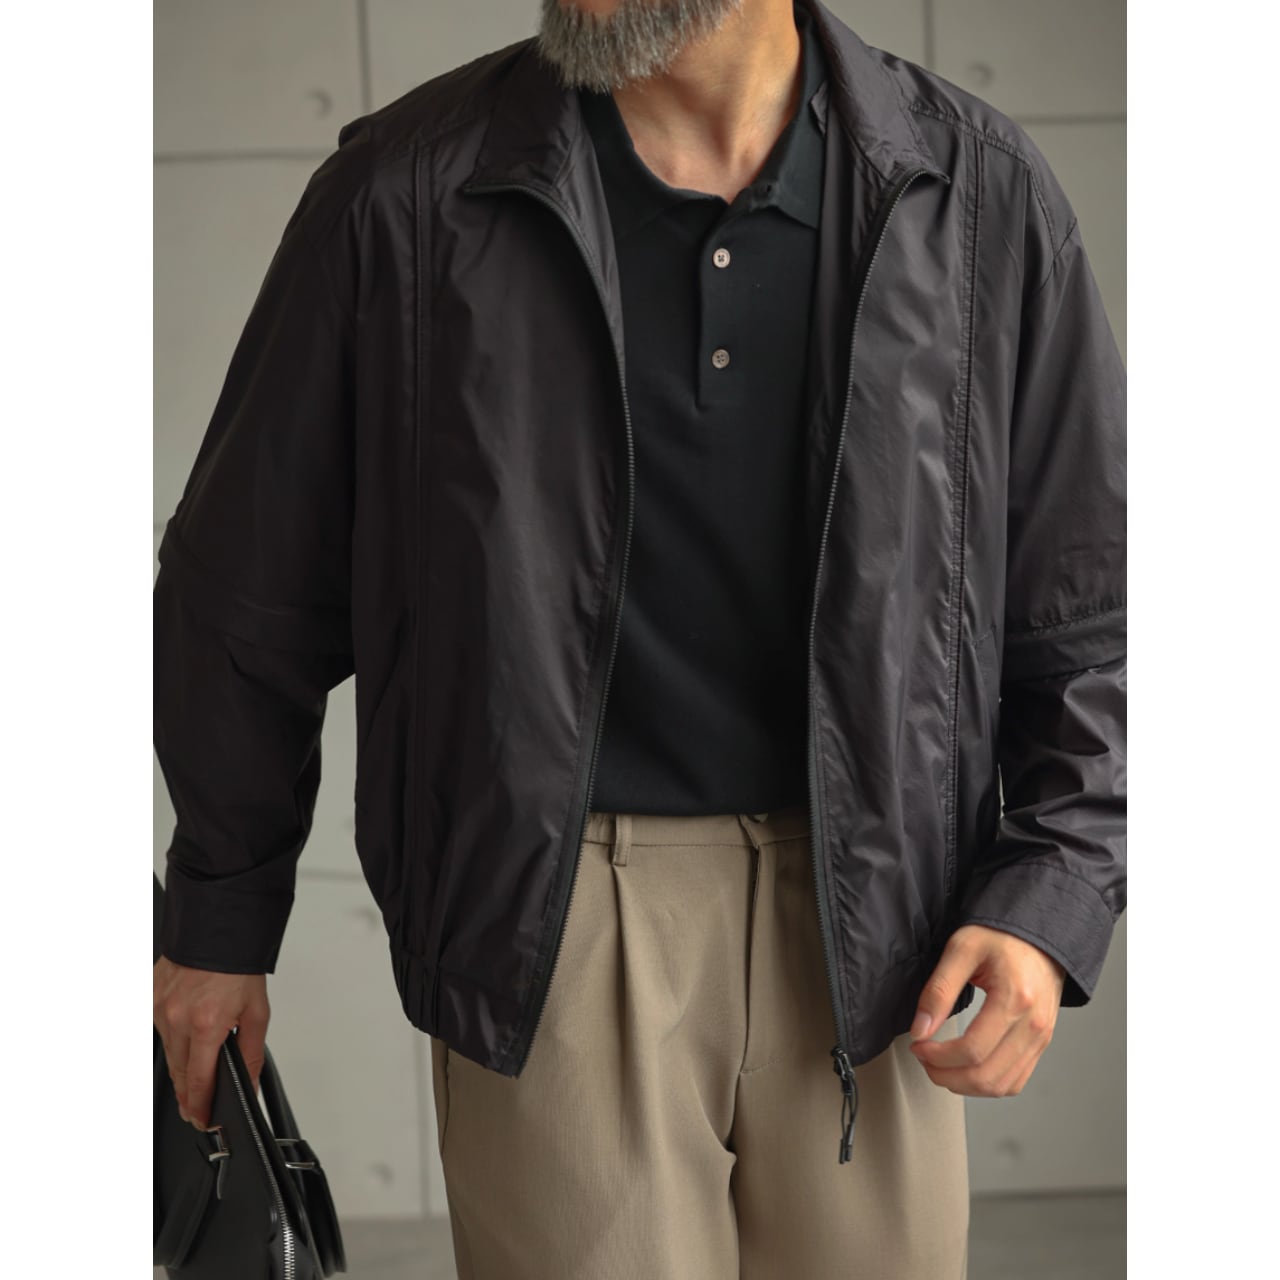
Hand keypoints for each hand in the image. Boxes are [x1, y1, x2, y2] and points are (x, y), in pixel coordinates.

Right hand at [153, 956, 269, 1129]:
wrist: (219, 929)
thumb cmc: (239, 966)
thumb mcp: (257, 1011)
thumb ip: (251, 1053)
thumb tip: (247, 1083)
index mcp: (206, 1025)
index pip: (198, 1082)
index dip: (201, 1107)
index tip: (203, 1120)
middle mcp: (177, 1019)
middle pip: (178, 1073)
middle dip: (189, 1095)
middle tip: (197, 1110)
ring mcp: (159, 1008)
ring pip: (168, 1053)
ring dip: (181, 1067)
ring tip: (195, 1078)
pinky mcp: (150, 998)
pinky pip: (160, 1029)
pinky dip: (173, 1037)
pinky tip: (186, 1037)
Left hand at [907, 924, 1065, 1096]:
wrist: (1038, 936)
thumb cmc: (1001, 936)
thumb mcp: (961, 949)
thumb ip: (939, 990)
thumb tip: (920, 1029)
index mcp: (1015, 1000)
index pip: (972, 1050)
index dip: (938, 1056)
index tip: (918, 1045)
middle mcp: (1034, 1026)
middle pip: (986, 1076)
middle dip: (946, 1076)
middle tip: (924, 1059)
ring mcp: (1041, 1038)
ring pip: (1001, 1086)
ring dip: (965, 1085)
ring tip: (940, 1065)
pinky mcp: (1040, 1044)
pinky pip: (1015, 1081)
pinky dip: (987, 1083)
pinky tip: (966, 1068)